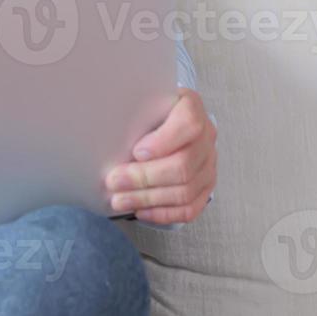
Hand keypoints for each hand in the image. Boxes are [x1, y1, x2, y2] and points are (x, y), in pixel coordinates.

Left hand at [105, 88, 216, 224]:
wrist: (167, 123)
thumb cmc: (150, 113)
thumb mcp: (144, 101)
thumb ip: (135, 111)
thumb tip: (108, 134)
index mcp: (192, 108)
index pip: (188, 125)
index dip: (163, 142)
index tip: (136, 152)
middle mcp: (206, 137)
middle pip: (183, 164)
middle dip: (144, 177)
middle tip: (114, 181)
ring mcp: (209, 165)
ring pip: (185, 190)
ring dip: (148, 199)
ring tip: (119, 200)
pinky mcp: (206, 188)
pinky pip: (190, 208)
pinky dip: (163, 213)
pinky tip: (140, 211)